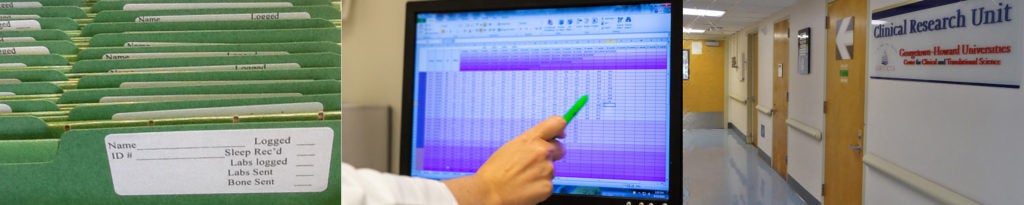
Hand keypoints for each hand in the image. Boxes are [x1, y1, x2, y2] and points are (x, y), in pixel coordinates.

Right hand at [444, 116, 566, 204]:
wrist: (489, 192)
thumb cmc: (496, 171)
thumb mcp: (511, 147)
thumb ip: (531, 142)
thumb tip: (547, 141)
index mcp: (531, 139)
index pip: (557, 123)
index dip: (560, 129)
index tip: (560, 134)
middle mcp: (542, 151)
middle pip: (560, 149)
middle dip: (552, 155)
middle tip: (534, 164)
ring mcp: (546, 169)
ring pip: (551, 170)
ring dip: (541, 174)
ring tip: (523, 178)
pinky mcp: (547, 186)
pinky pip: (548, 185)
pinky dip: (538, 187)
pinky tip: (525, 188)